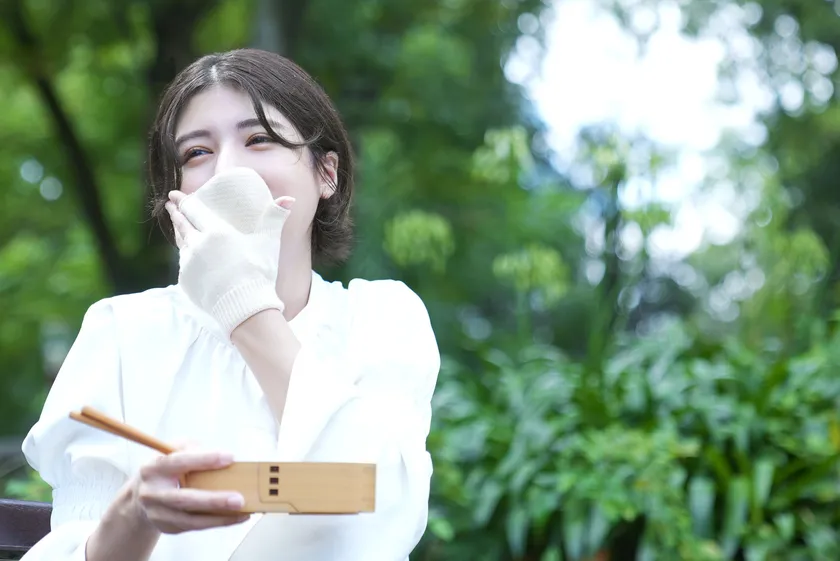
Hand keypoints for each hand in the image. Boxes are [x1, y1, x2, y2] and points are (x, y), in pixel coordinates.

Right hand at [130, 448, 248, 534]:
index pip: (178, 462)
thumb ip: (193, 448)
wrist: (141, 495)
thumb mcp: (173, 450)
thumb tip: (222, 458)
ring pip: (191, 519)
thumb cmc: (166, 467)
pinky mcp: (167, 527)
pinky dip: (218, 522)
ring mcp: (158, 513)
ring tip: (243, 511)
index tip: (229, 457)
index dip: (204, 459)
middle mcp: (152, 493)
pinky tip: (236, 517)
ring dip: (220, 517)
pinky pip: (195, 526)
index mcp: (153, 468)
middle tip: (238, 499)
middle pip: (183, 499)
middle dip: (213, 500)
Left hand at [165, 167, 294, 334]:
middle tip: (170, 204)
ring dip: (179, 232)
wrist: (246, 307)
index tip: (174, 194)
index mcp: (215, 231)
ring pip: (181, 243)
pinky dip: (186, 254)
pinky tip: (189, 253)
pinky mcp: (186, 281)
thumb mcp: (268, 240)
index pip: (193, 210)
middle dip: (175, 212)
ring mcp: (189, 264)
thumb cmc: (259, 271)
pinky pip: (184, 263)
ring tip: (178, 226)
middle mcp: (197, 245)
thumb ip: (275, 216)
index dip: (183, 200)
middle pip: (181, 224)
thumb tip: (290, 199)